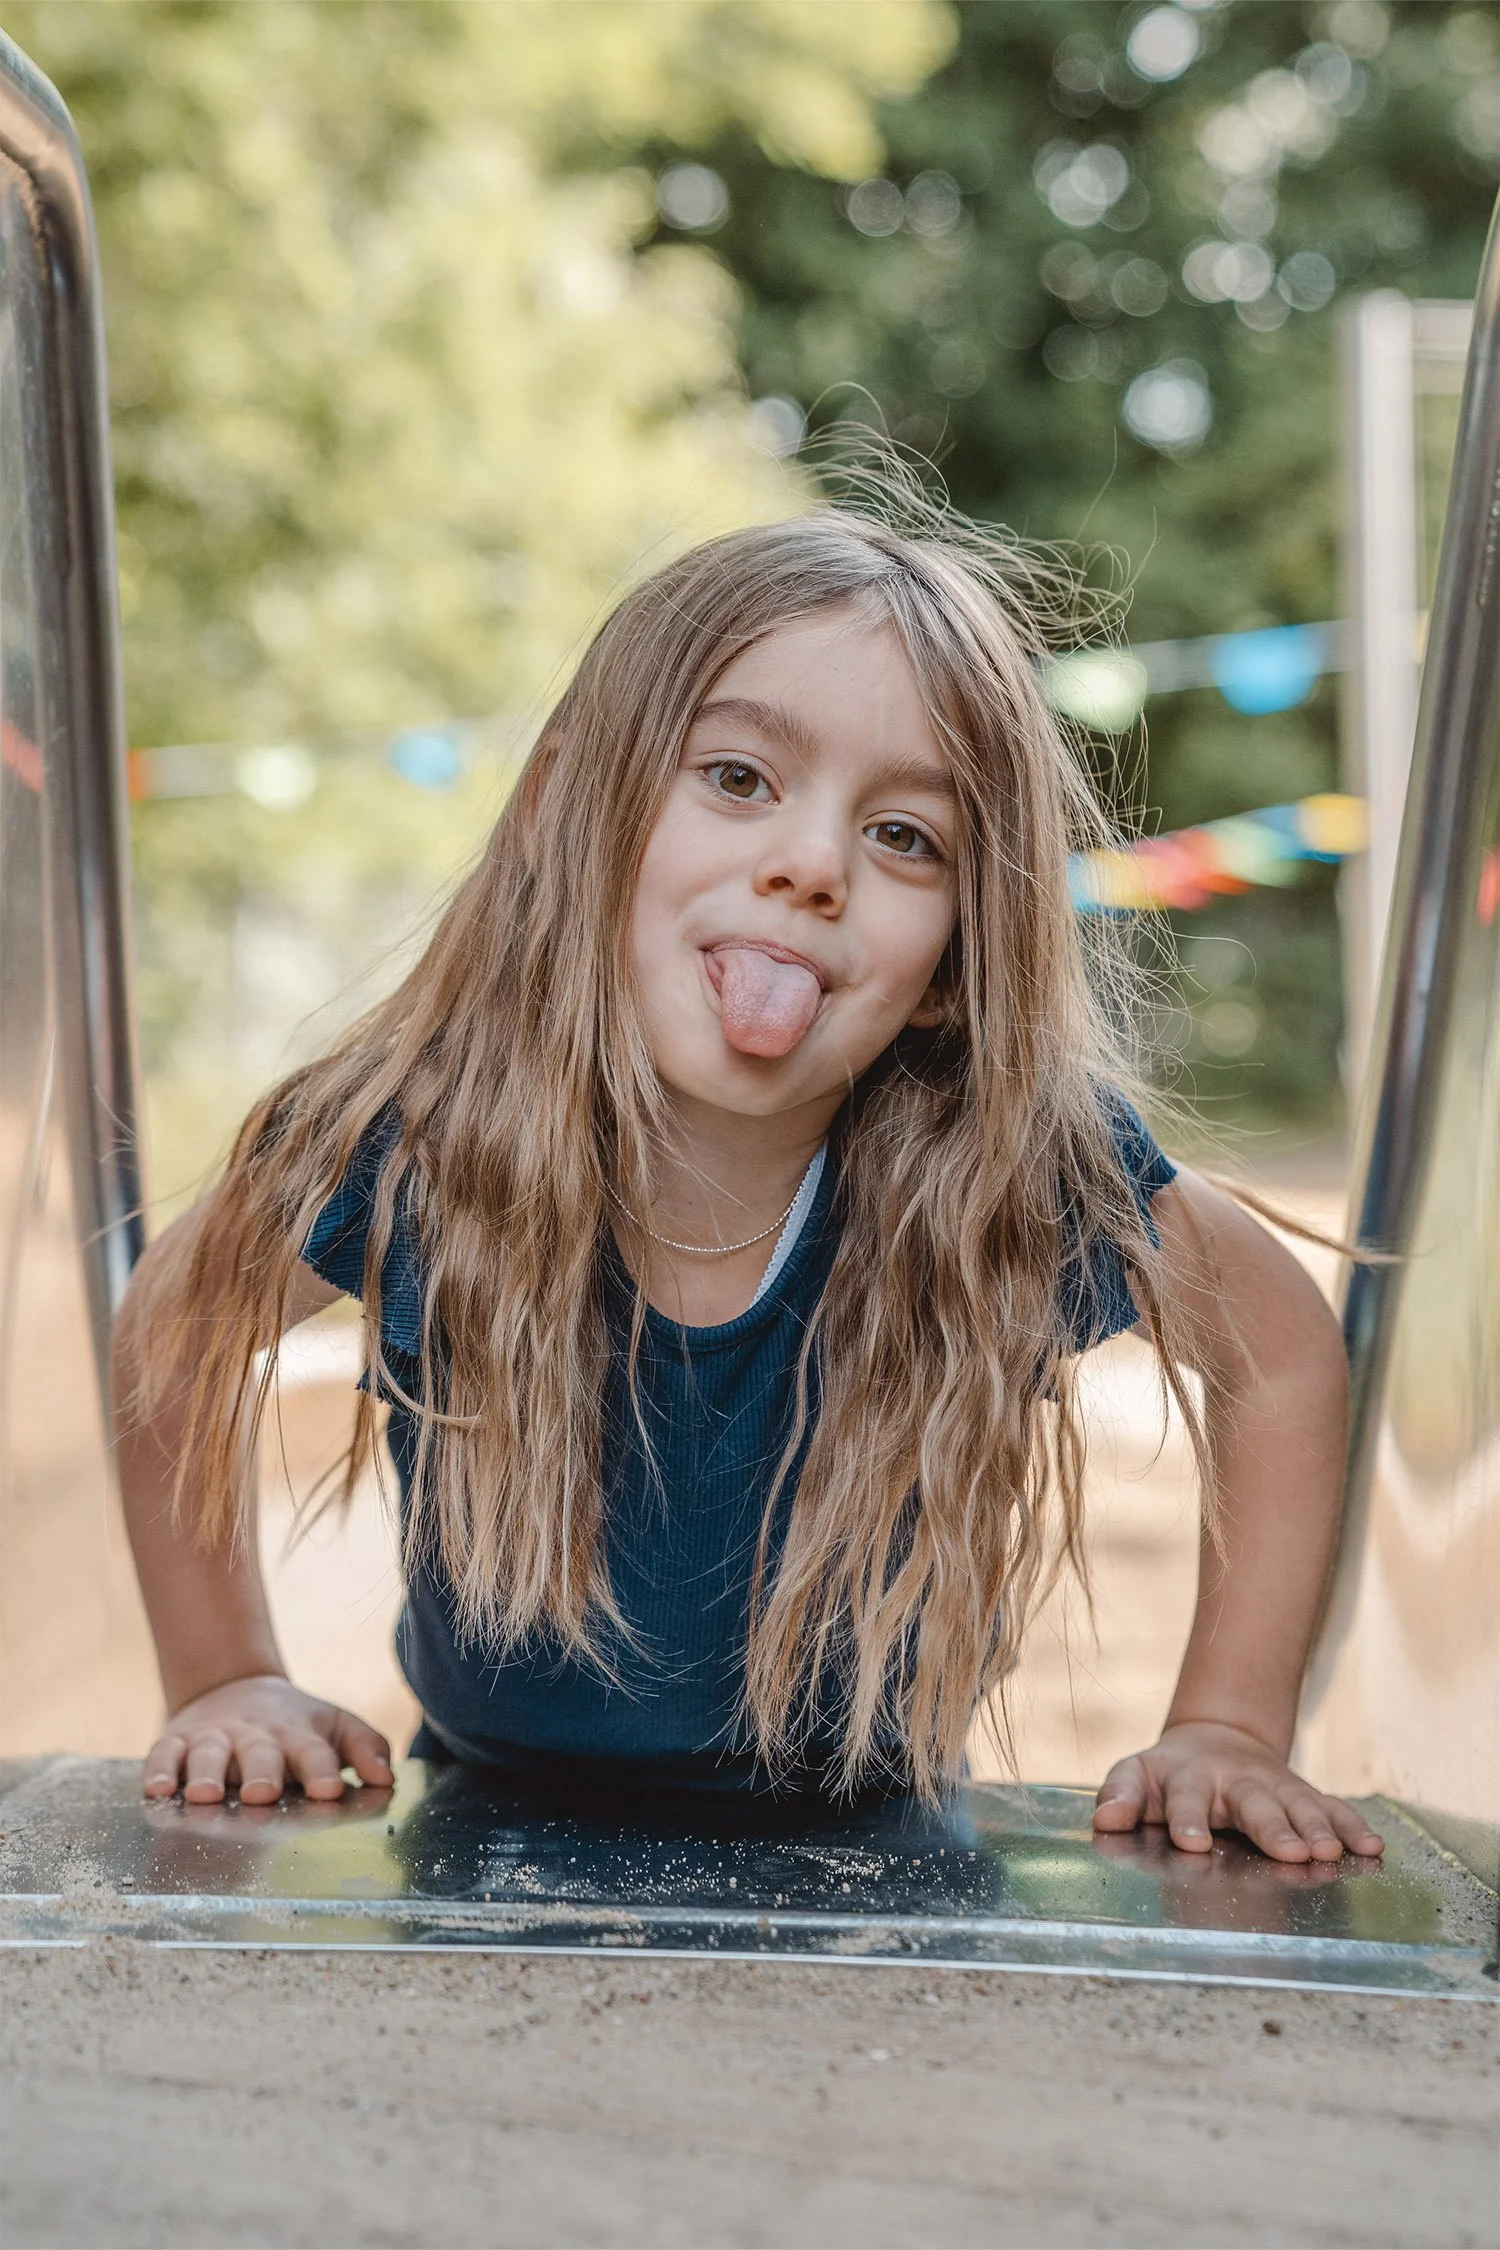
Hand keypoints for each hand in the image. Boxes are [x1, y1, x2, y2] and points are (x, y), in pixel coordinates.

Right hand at [142, 1673, 393, 1804]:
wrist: (235, 1688)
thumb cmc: (294, 1726)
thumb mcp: (335, 1728)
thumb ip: (365, 1749)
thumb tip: (386, 1778)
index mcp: (297, 1734)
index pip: (314, 1751)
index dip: (321, 1770)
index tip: (329, 1791)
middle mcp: (254, 1735)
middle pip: (259, 1753)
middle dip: (262, 1772)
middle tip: (264, 1793)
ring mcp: (212, 1737)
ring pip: (207, 1753)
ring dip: (206, 1773)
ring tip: (204, 1795)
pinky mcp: (175, 1741)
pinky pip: (162, 1755)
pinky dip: (158, 1771)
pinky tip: (157, 1790)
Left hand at [1092, 1720, 1384, 1862]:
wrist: (1216, 1739)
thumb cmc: (1167, 1775)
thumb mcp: (1135, 1776)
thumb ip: (1119, 1796)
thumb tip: (1105, 1820)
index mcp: (1188, 1778)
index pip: (1185, 1798)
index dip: (1188, 1820)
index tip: (1192, 1844)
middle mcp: (1236, 1780)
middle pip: (1255, 1803)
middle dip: (1273, 1828)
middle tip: (1291, 1853)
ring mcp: (1274, 1786)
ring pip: (1299, 1805)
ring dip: (1318, 1828)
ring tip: (1331, 1852)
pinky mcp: (1303, 1795)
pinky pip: (1332, 1809)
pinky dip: (1353, 1826)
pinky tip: (1372, 1847)